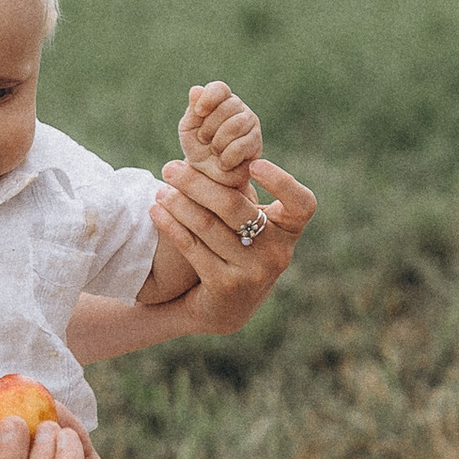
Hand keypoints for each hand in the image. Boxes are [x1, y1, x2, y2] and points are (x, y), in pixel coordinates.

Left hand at [151, 153, 315, 332]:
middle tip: (170, 167)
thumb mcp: (249, 225)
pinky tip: (156, 211)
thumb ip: (243, 195)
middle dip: (197, 183)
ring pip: (208, 225)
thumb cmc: (236, 249)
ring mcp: (254, 272)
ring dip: (178, 202)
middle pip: (236, 207)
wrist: (222, 308)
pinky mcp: (226, 286)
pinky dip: (171, 225)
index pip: (302, 203)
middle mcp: (278, 253)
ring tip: (159, 188)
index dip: (283, 181)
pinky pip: (193, 247)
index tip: (254, 163)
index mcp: (289, 231)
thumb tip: (212, 149)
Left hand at [179, 81, 263, 184]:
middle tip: (204, 140)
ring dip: (218, 142)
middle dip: (210, 127)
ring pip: (236, 124)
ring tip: (214, 151)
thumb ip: (192, 110)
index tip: (199, 113)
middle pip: (228, 106)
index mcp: (221, 101)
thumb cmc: (198, 149)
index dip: (209, 98)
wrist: (210, 177)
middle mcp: (239, 109)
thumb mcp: (189, 129)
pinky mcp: (257, 143)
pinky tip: (224, 162)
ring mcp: (251, 124)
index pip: (219, 88)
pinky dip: (227, 157)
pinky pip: (242, 145)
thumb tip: (196, 89)